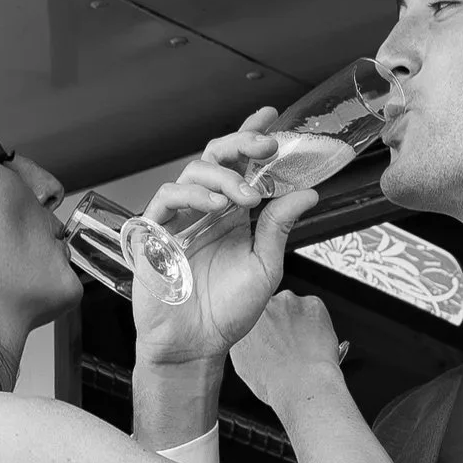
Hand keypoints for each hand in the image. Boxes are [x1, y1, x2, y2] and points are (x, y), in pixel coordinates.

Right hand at [130, 108, 314, 361]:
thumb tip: (307, 193)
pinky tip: (216, 206)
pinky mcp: (155, 233)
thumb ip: (280, 227)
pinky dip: (193, 195)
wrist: (195, 346)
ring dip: (224, 176)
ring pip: (194, 172)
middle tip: (265, 146)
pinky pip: (167, 197)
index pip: (240, 165)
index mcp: (232, 215)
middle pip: (216, 157)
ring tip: (245, 198)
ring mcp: (179, 220)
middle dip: (241, 143)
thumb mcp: (265, 267)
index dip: (251, 136)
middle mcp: (205, 211)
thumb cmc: (227, 313)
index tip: (271, 116)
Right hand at [231, 289, 346, 413]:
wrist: (301, 384)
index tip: (269, 338)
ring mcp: (288, 302)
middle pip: (274, 308)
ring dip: (297, 320)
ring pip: (295, 308)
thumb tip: (252, 341)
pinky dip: (316, 322)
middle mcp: (263, 306)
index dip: (264, 328)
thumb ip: (245, 344)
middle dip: (280, 322)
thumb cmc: (275, 382)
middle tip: (287, 344)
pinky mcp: (312, 303)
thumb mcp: (244, 366)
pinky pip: (314, 310)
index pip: (253, 316)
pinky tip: (314, 341)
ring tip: (302, 345)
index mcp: (244, 320)